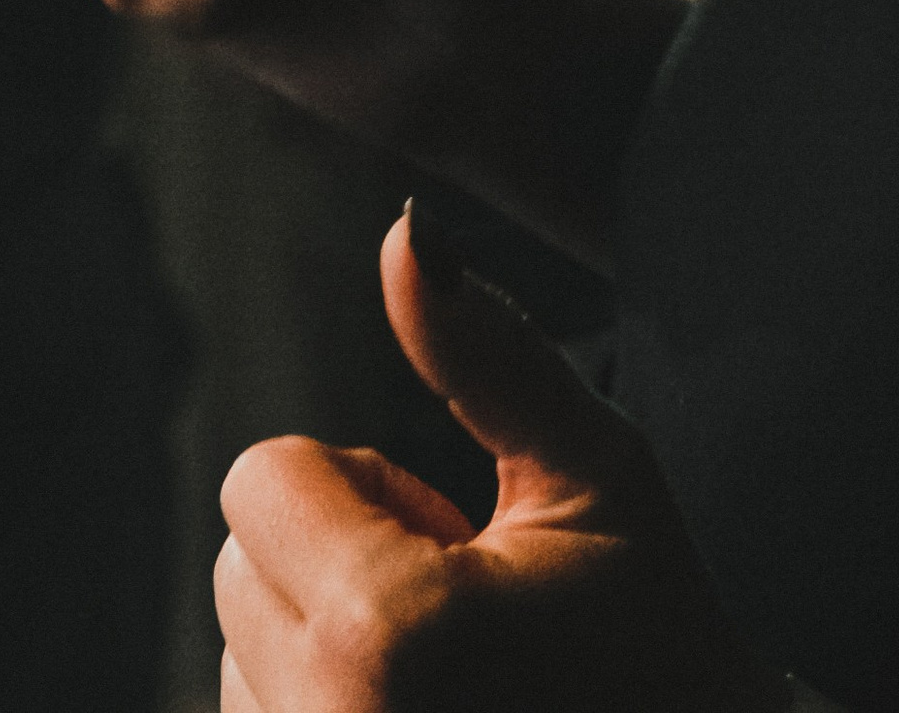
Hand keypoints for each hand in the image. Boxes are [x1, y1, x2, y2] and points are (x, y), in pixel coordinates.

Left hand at [216, 208, 784, 712]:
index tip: (458, 532)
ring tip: (451, 670)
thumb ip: (485, 349)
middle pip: (239, 559)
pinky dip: (323, 700)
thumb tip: (409, 233)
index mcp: (388, 632)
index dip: (370, 480)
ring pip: (241, 649)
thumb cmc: (659, 633)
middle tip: (465, 602)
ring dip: (327, 636)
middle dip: (340, 553)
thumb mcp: (596, 471)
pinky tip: (427, 710)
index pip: (264, 476)